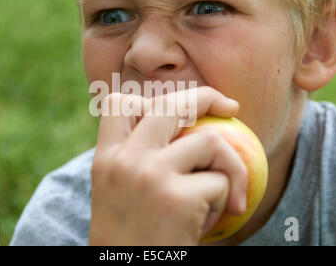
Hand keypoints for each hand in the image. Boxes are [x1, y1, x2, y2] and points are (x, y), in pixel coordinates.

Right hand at [89, 87, 247, 245]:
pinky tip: (208, 222)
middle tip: (230, 107)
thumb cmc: (131, 240)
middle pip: (171, 104)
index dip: (149, 98)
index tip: (177, 109)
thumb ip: (139, 159)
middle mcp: (124, 160)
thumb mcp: (120, 193)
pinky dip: (226, 200)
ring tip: (220, 195)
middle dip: (207, 96)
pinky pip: (221, 182)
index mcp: (105, 158)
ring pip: (210, 140)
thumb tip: (185, 127)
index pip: (117, 103)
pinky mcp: (178, 198)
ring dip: (227, 165)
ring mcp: (150, 175)